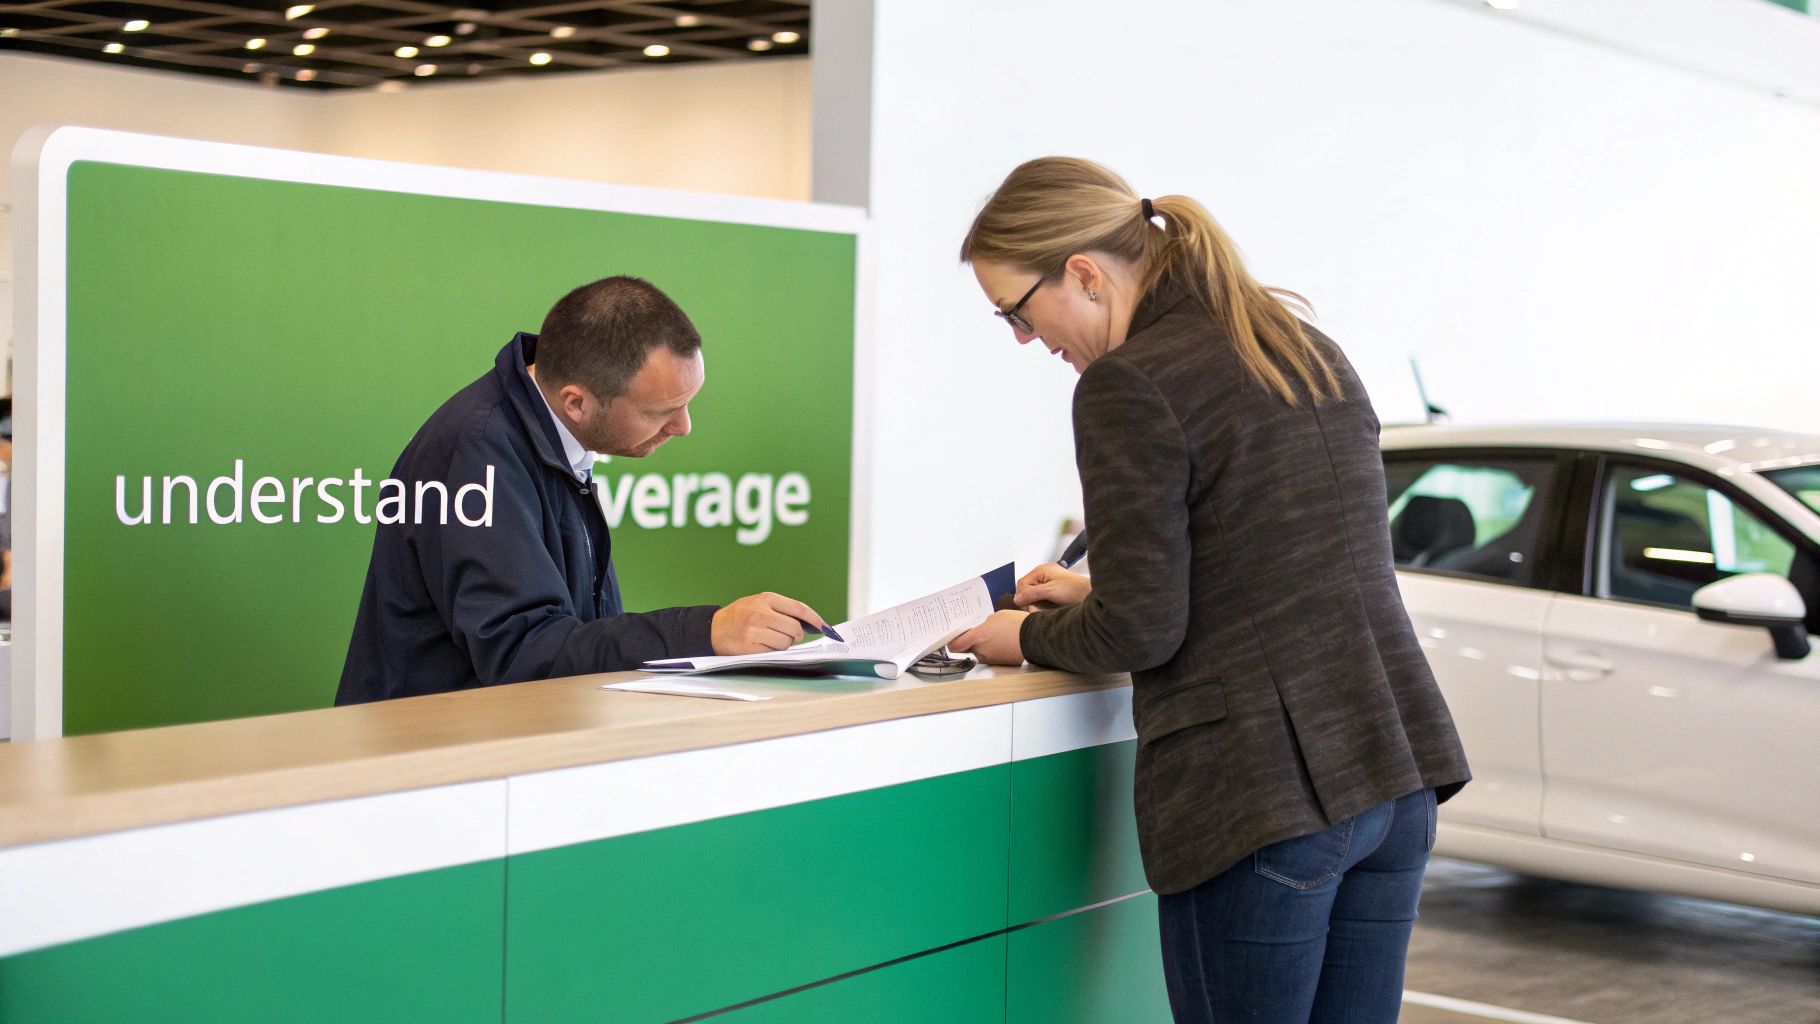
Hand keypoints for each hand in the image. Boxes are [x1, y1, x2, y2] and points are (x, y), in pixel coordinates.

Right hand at [712, 592, 827, 654]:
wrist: (712, 629)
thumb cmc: (739, 616)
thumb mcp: (758, 603)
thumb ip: (781, 609)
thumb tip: (808, 624)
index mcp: (766, 599)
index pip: (799, 609)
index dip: (815, 619)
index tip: (824, 627)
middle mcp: (761, 613)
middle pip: (795, 629)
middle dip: (795, 635)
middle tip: (787, 635)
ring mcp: (755, 631)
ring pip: (786, 643)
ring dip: (783, 645)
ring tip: (768, 639)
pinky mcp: (750, 648)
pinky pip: (774, 653)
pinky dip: (772, 652)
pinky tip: (761, 646)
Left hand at [948, 610, 1027, 665]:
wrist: (1034, 637)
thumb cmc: (1016, 624)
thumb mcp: (996, 617)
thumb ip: (985, 624)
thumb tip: (983, 629)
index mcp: (978, 637)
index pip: (956, 645)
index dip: (952, 643)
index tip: (952, 640)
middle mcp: (981, 651)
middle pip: (970, 648)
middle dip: (973, 642)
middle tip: (982, 633)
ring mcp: (991, 659)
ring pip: (982, 652)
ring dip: (986, 646)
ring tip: (998, 636)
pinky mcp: (1001, 664)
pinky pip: (993, 657)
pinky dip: (995, 651)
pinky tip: (1004, 642)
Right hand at [1015, 563, 1089, 607]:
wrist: (1091, 595)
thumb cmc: (1074, 589)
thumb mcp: (1049, 591)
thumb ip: (1031, 594)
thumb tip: (1016, 598)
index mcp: (1041, 571)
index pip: (1022, 583)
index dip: (1022, 596)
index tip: (1027, 606)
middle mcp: (1044, 576)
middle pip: (1027, 590)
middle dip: (1031, 601)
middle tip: (1039, 608)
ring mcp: (1049, 583)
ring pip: (1034, 597)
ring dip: (1038, 605)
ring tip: (1048, 608)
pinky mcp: (1054, 592)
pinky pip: (1042, 599)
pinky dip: (1044, 606)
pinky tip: (1051, 608)